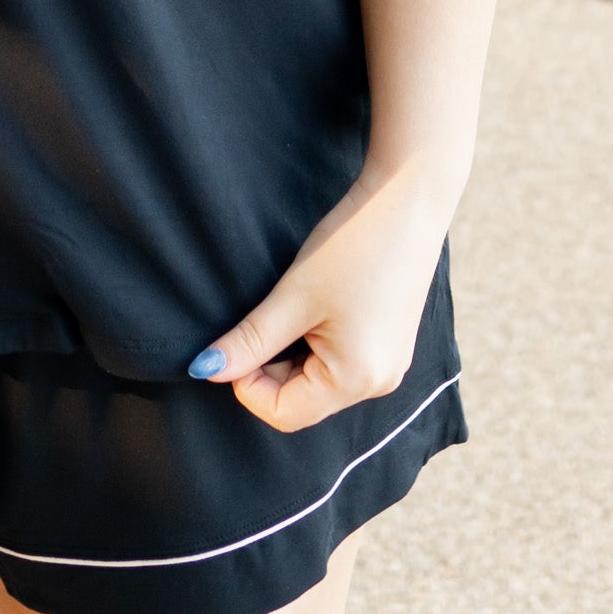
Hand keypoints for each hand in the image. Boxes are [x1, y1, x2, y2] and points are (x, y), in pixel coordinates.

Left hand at [190, 160, 454, 434]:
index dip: (248, 383)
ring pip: (318, 380)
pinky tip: (321, 303)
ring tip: (300, 303)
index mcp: (356, 380)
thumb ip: (249, 340)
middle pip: (301, 399)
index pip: (283, 413)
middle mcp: (378, 383)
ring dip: (293, 352)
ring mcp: (389, 365)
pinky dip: (317, 342)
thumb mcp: (293, 296)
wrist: (408, 200)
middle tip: (271, 313)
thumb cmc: (352, 246)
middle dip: (271, 366)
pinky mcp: (391, 345)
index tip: (241, 338)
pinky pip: (340, 363)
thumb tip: (204, 370)